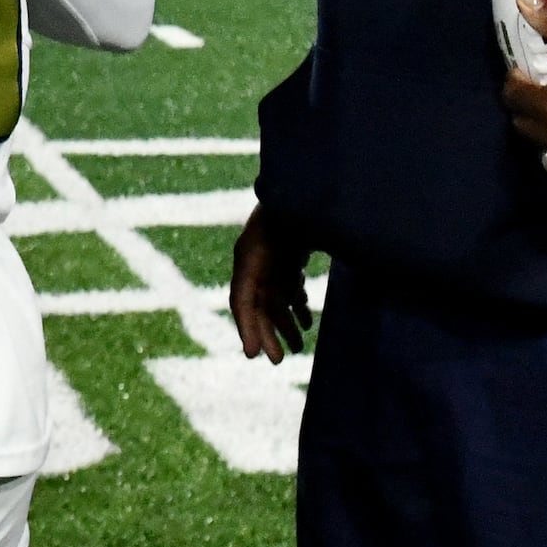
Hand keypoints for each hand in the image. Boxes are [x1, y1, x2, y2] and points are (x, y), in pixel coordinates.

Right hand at [230, 204, 314, 364]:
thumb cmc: (296, 206)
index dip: (246, 328)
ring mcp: (272, 260)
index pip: (241, 300)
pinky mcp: (287, 258)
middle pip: (257, 305)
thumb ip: (289, 271)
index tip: (252, 355)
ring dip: (284, 324)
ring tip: (298, 348)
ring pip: (274, 300)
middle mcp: (256, 262)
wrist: (306, 185)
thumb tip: (296, 295)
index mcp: (249, 257)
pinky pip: (287, 289)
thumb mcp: (291, 235)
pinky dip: (295, 306)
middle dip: (268, 334)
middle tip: (278, 361)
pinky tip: (306, 322)